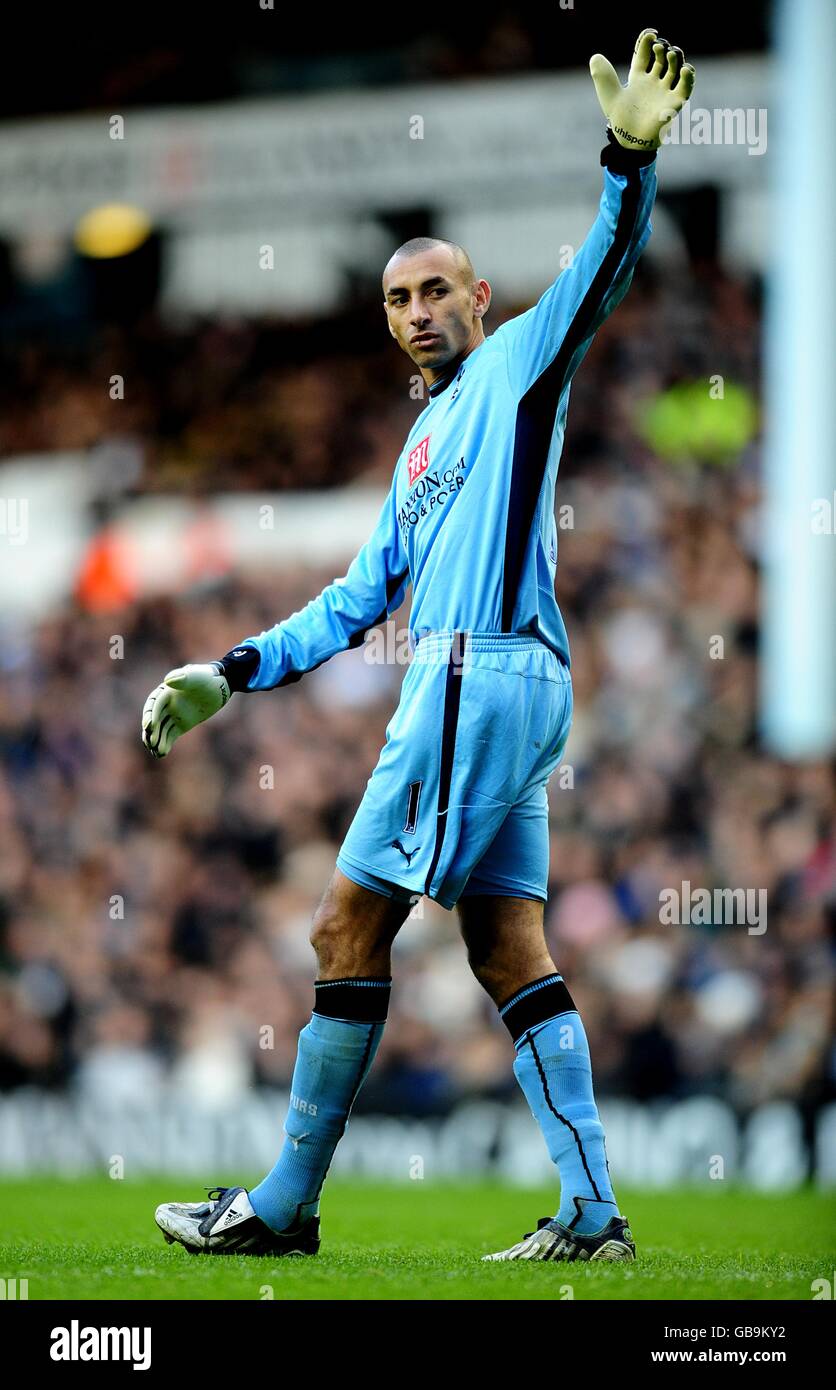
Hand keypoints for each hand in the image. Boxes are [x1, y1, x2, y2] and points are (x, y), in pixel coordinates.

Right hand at [141, 663, 229, 758]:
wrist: (220, 686)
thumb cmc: (207, 677)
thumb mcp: (196, 675)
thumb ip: (183, 676)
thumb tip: (167, 681)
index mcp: (166, 691)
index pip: (154, 705)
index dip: (150, 715)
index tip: (149, 726)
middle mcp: (166, 704)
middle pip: (154, 719)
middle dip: (151, 731)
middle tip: (151, 742)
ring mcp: (173, 715)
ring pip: (161, 730)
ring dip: (156, 741)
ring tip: (156, 752)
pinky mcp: (181, 725)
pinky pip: (170, 735)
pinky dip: (165, 744)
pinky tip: (162, 754)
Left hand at [590, 28, 695, 150]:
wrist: (629, 142)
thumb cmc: (620, 120)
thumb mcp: (609, 95)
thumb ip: (603, 77)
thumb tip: (595, 57)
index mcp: (638, 77)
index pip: (644, 53)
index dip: (647, 41)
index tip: (650, 34)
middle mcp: (653, 81)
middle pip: (662, 57)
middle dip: (662, 49)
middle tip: (659, 46)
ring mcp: (664, 91)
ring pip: (675, 68)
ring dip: (675, 58)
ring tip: (671, 53)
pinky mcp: (674, 102)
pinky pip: (685, 87)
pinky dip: (688, 77)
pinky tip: (685, 69)